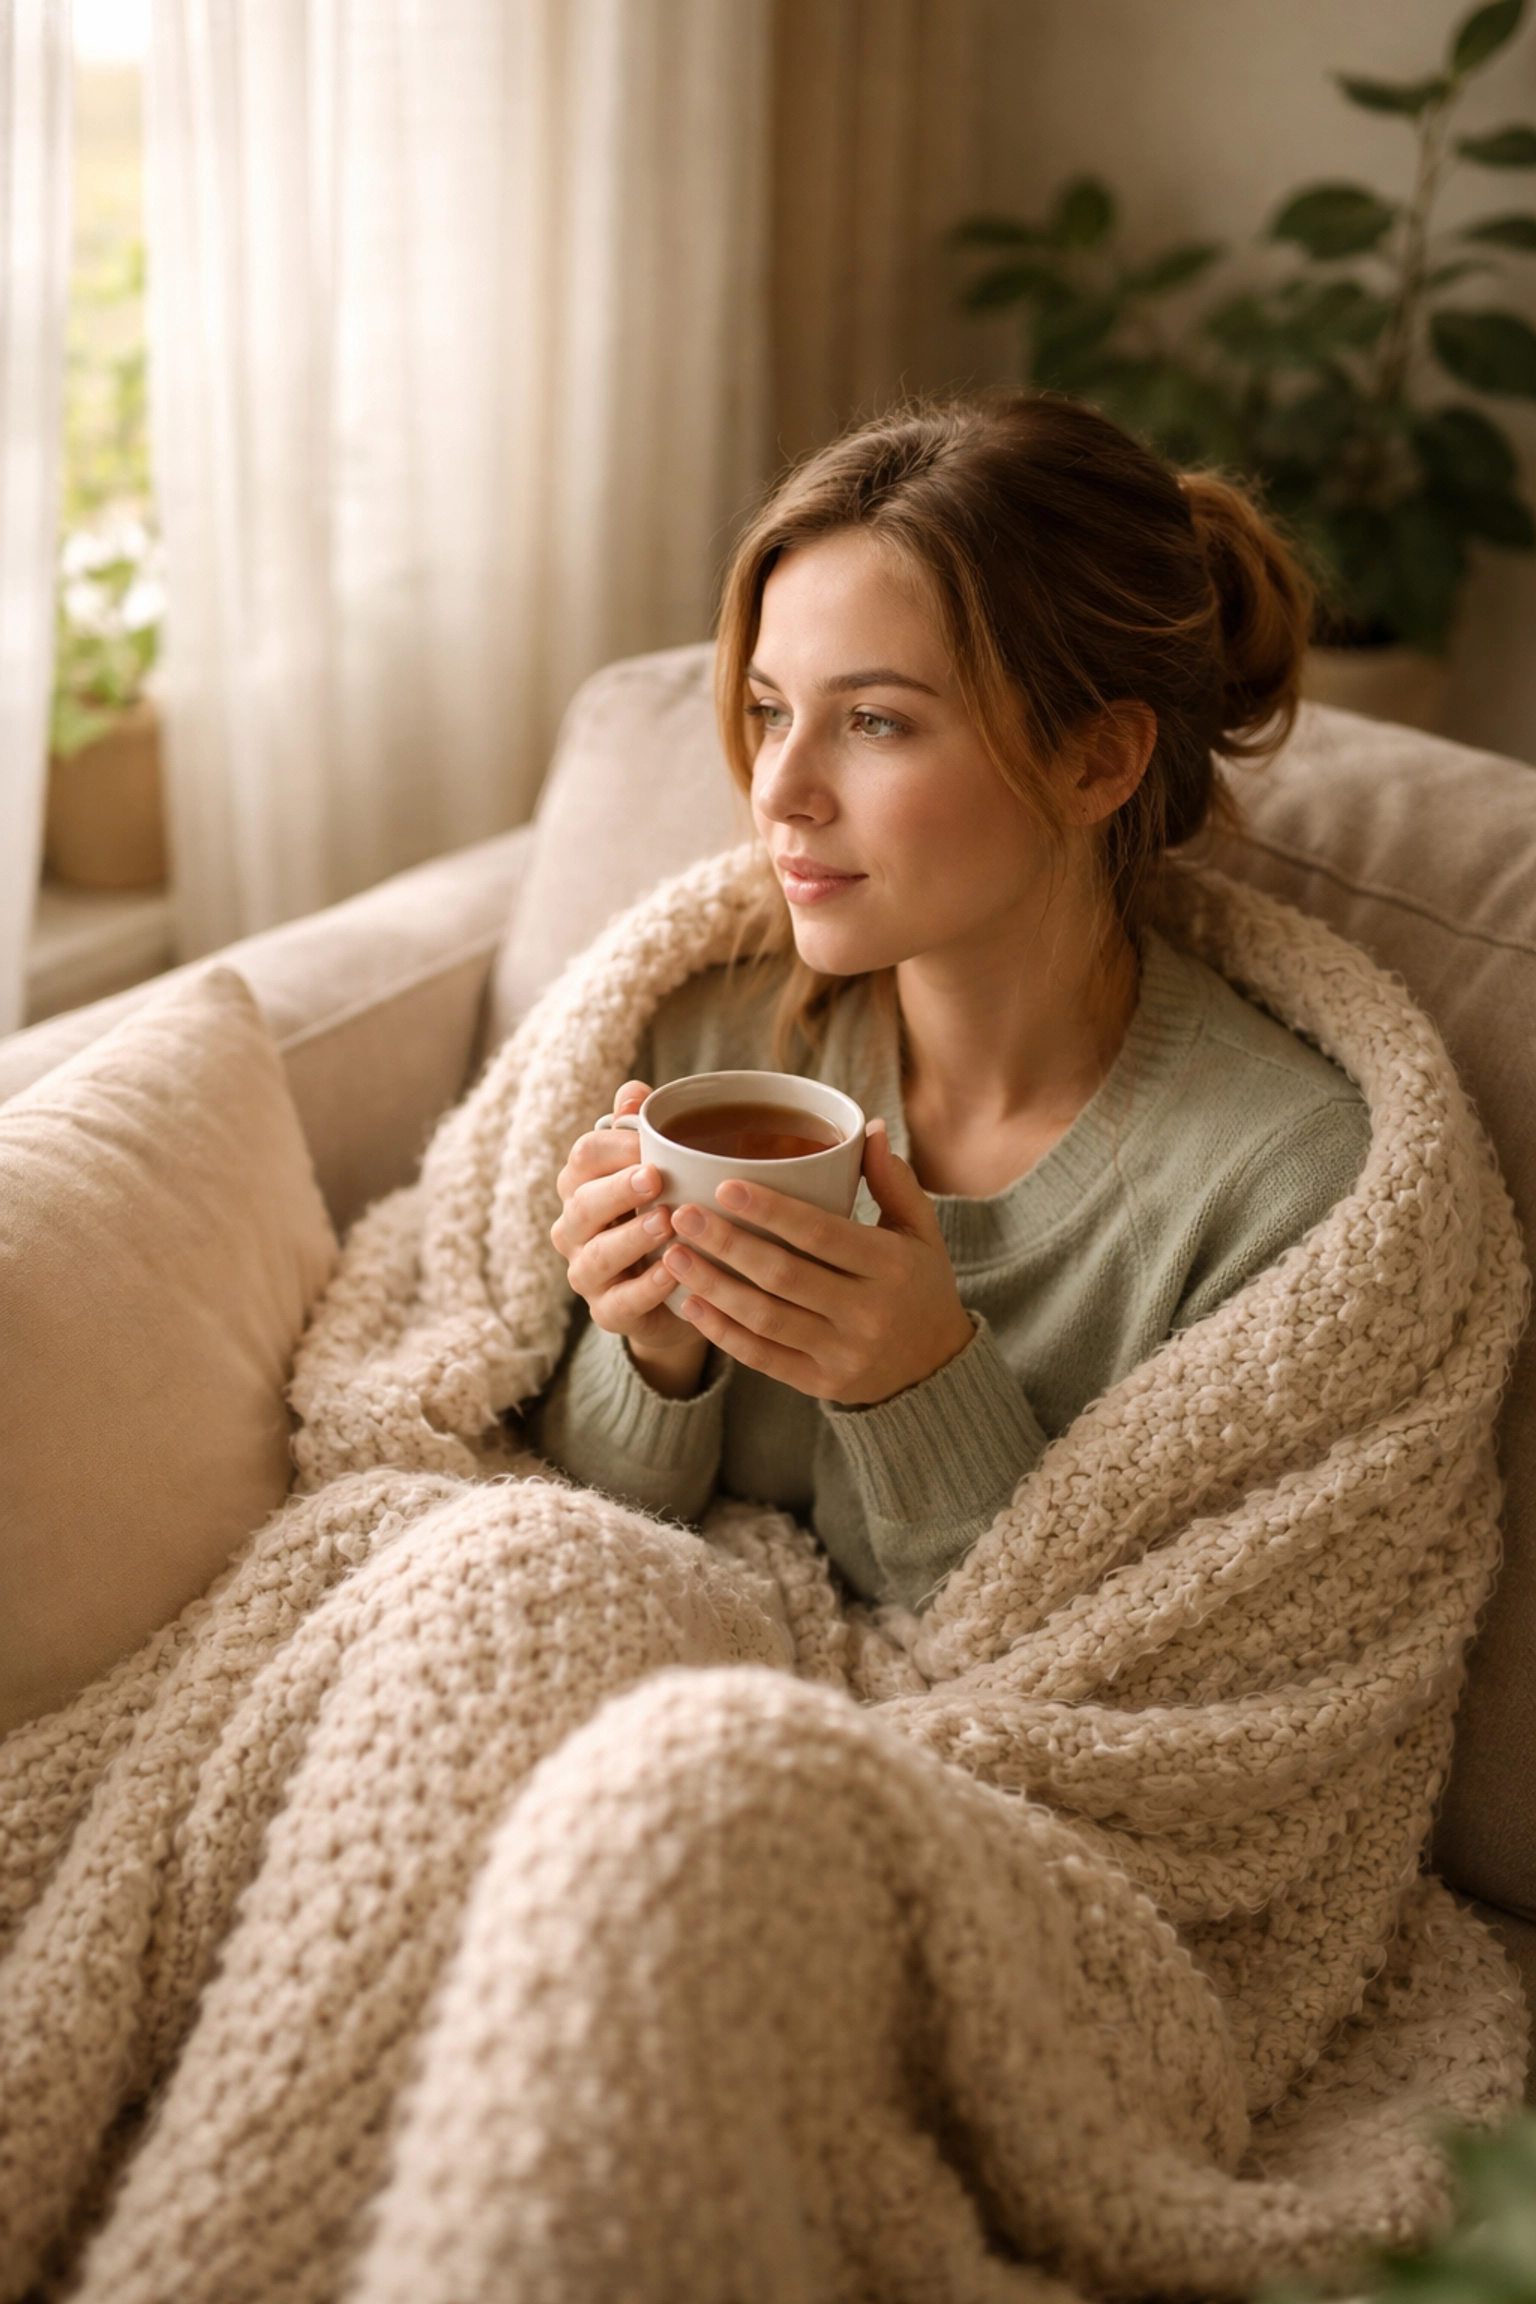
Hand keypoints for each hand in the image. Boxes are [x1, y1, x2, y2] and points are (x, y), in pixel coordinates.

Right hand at [550, 1081, 709, 1399]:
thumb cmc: (670, 1214)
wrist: (685, 1290)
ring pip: (596, 1255)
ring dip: (630, 1238)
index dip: (613, 1148)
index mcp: (584, 1184)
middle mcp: (575, 1229)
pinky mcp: (609, 1313)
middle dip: (617, 1190)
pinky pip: (621, 1302)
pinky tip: (675, 1271)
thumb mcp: (664, 1169)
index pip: (583, 1157)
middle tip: (655, 1178)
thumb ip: (644, 1130)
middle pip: (582, 1204)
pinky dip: (647, 1287)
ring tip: (667, 1223)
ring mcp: (588, 1274)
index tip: (650, 1144)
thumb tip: (634, 1092)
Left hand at [660, 1119, 972, 1405]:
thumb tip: (871, 1128)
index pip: (821, 1233)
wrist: (936, 1367)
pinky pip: (763, 1358)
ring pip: (765, 1318)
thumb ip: (894, 1181)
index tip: (725, 1186)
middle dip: (727, 1243)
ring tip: (674, 1254)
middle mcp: (868, 1313)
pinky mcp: (821, 1383)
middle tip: (683, 1215)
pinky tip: (691, 1305)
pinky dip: (723, 1333)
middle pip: (784, 1275)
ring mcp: (843, 1353)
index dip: (771, 1210)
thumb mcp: (921, 1231)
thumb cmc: (920, 1284)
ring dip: (714, 1286)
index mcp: (891, 1266)